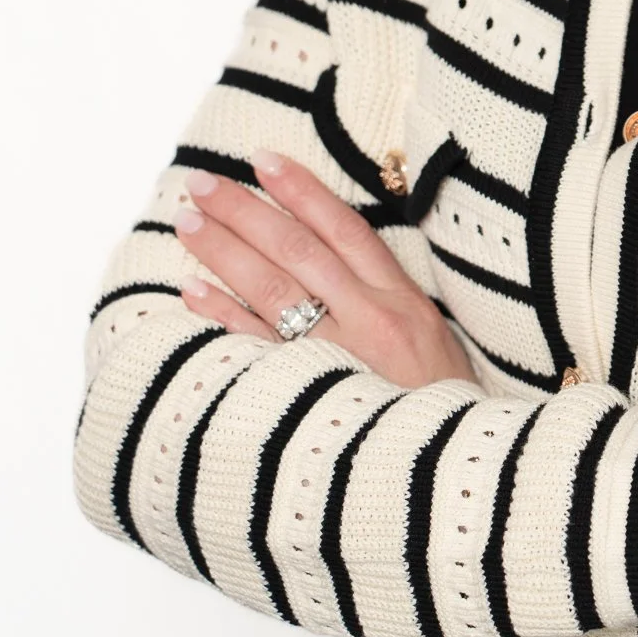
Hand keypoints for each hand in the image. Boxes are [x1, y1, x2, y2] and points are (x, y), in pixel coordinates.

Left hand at [174, 149, 475, 389]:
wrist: (449, 476)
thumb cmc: (440, 412)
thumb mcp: (436, 346)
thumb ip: (391, 306)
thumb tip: (338, 267)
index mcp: (404, 302)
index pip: (345, 229)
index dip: (302, 190)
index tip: (262, 159)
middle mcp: (373, 319)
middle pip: (300, 248)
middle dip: (247, 209)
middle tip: (202, 182)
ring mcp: (341, 356)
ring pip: (273, 287)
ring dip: (225, 249)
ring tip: (188, 221)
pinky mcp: (314, 394)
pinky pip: (257, 346)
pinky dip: (223, 314)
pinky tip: (193, 289)